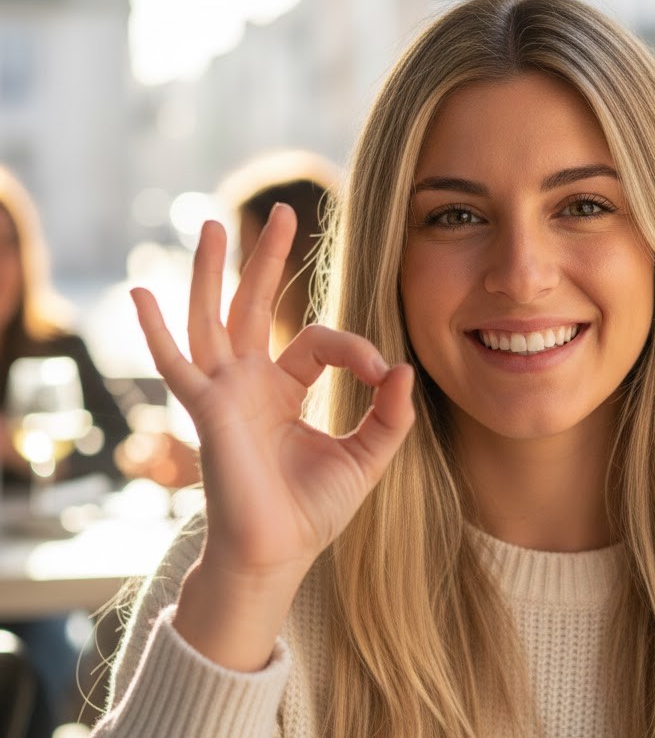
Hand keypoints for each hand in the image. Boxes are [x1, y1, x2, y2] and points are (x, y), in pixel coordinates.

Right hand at [131, 204, 414, 667]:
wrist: (278, 555)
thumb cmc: (313, 511)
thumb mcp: (367, 455)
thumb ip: (390, 413)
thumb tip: (403, 366)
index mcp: (284, 389)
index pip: (319, 342)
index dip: (354, 348)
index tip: (381, 373)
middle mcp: (249, 383)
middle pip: (254, 306)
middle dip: (267, 260)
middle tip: (282, 211)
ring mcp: (223, 392)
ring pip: (213, 317)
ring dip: (210, 271)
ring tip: (212, 224)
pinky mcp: (206, 409)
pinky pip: (174, 363)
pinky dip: (155, 330)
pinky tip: (140, 293)